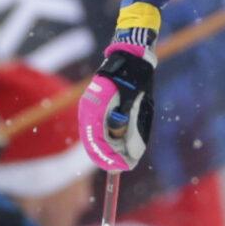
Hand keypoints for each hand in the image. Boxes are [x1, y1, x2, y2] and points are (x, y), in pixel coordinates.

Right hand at [77, 41, 156, 171]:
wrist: (129, 59)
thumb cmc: (136, 80)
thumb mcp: (136, 106)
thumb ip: (129, 129)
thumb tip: (128, 152)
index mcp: (96, 109)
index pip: (99, 142)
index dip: (112, 158)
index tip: (125, 166)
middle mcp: (88, 110)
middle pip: (94, 143)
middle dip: (109, 157)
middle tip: (125, 166)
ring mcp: (89, 108)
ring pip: (94, 138)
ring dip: (108, 150)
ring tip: (123, 158)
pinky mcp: (93, 108)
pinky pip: (96, 130)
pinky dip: (106, 140)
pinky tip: (117, 146)